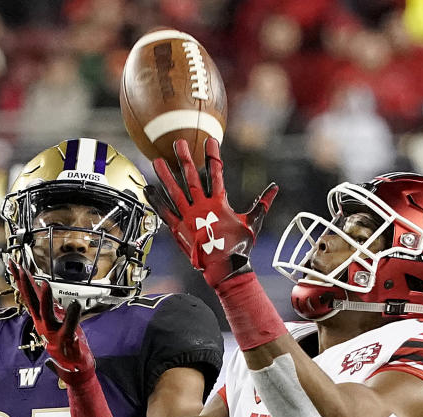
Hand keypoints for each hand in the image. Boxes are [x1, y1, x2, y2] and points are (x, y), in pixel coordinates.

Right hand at [9, 262, 94, 382]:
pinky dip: (72, 315)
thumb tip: (43, 291)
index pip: (29, 296)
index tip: (14, 265)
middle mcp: (44, 325)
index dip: (21, 281)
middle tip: (20, 270)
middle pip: (32, 303)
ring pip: (47, 314)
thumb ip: (48, 307)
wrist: (74, 369)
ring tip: (46, 284)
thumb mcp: (53, 322)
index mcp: (41, 319)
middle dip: (26, 286)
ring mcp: (54, 332)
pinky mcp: (67, 340)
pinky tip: (75, 304)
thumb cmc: (65, 343)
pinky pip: (69, 326)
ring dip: (46, 299)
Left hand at [145, 137, 277, 287]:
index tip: (211, 141)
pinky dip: (155, 200)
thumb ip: (262, 204)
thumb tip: (274, 188)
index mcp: (219, 203)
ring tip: (157, 161)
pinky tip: (147, 189)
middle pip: (191, 177)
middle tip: (179, 142)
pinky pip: (164, 211)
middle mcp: (201, 207)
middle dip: (185, 159)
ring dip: (165, 175)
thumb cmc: (239, 247)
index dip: (213, 156)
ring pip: (174, 192)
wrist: (224, 268)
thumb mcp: (252, 223)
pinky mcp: (178, 228)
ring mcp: (188, 217)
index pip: (216, 173)